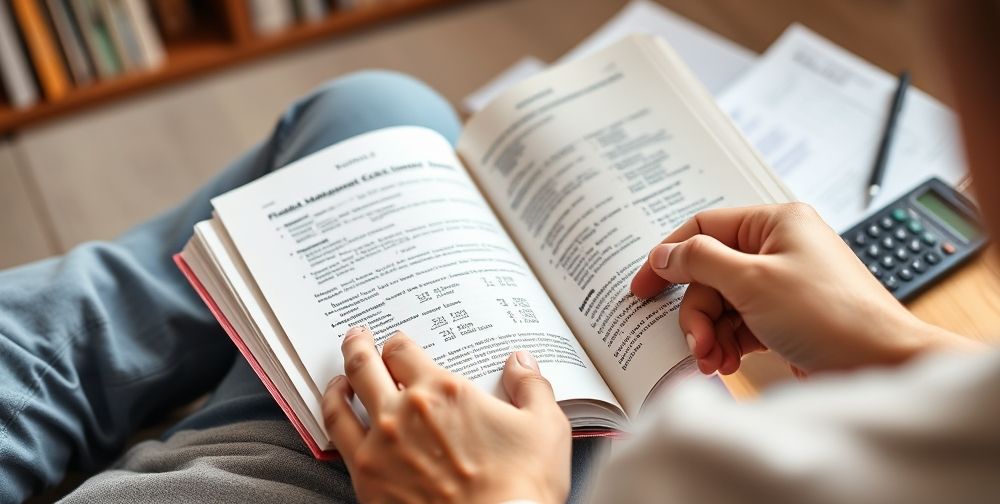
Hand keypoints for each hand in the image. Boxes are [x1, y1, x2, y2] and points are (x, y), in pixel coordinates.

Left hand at [322, 327, 571, 503]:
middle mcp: (403, 412)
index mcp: (443, 391)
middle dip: (358, 346)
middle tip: (356, 338)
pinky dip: (333, 421)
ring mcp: (379, 447)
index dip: (398, 343)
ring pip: (340, 402)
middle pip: (364, 365)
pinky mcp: (366, 480)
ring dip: (337, 383)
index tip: (399, 346)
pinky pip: (337, 441)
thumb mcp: (545, 428)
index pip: (403, 350)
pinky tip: (340, 423)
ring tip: (338, 379)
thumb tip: (521, 363)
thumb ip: (531, 387)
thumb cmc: (522, 486)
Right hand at [631, 203, 973, 375]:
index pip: (704, 228)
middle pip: (710, 273)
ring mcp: (783, 283)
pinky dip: (729, 343)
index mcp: (775, 223)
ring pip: (722, 302)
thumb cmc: (831, 316)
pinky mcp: (786, 316)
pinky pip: (741, 323)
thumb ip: (700, 261)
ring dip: (712, 333)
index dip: (668, 258)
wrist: (884, 364)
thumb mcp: (753, 282)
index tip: (643, 289)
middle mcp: (779, 248)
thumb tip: (663, 253)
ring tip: (714, 360)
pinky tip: (728, 363)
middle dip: (699, 312)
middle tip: (697, 342)